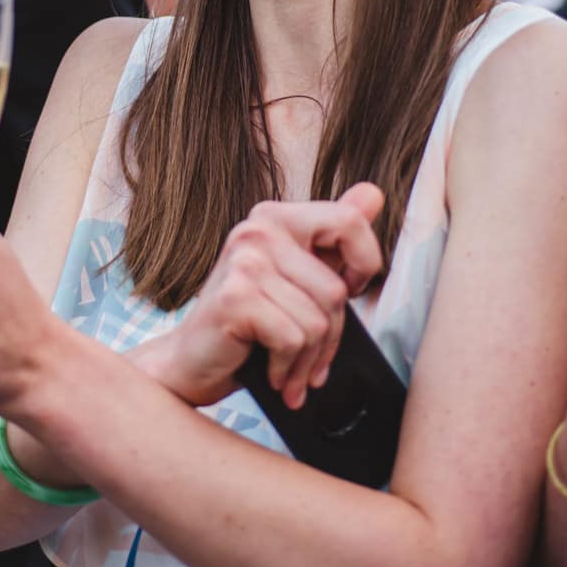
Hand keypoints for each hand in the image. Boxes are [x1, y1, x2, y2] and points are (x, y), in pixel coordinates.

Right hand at [157, 184, 384, 410]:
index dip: (364, 264)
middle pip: (336, 289)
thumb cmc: (250, 324)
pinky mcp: (235, 298)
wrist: (192, 362)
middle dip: (331, 338)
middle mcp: (257, 230)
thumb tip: (374, 193)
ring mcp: (244, 261)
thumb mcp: (298, 277)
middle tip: (310, 358)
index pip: (350, 222)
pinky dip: (288, 368)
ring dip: (309, 361)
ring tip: (291, 371)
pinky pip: (293, 340)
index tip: (345, 292)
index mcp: (275, 217)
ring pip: (317, 321)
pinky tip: (273, 373)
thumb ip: (335, 237)